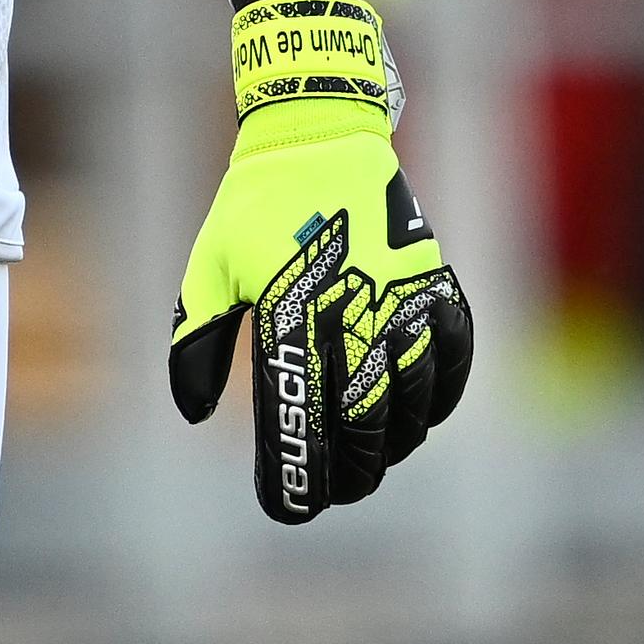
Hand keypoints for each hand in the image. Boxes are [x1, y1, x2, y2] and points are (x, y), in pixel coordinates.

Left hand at [169, 0, 471, 522]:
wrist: (316, 134)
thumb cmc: (253, 208)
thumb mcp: (208, 268)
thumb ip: (196, 343)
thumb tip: (190, 412)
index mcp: (287, 312)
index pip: (295, 419)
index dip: (295, 474)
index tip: (289, 508)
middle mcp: (350, 312)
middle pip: (362, 426)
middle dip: (350, 473)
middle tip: (337, 491)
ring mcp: (400, 298)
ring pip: (412, 401)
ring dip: (395, 443)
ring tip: (373, 459)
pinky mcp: (433, 282)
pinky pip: (452, 357)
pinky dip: (441, 396)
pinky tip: (422, 416)